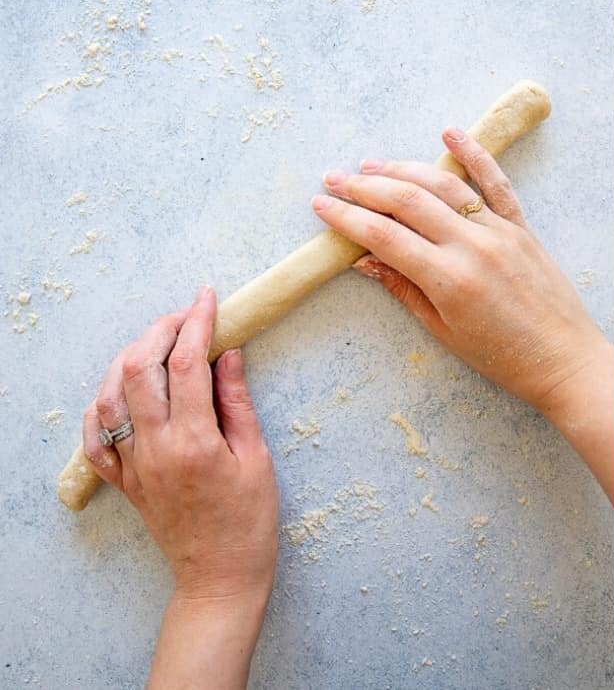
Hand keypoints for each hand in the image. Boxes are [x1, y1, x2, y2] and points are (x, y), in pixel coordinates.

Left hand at [82, 287, 277, 687]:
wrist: (219, 575)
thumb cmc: (249, 520)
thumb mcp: (257, 457)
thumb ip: (236, 403)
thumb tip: (227, 354)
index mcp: (194, 441)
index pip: (188, 364)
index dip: (197, 323)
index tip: (208, 299)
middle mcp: (154, 449)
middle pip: (139, 369)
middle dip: (160, 331)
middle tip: (186, 315)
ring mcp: (132, 465)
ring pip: (110, 394)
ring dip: (129, 358)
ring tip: (157, 342)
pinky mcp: (123, 480)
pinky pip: (95, 435)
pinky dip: (102, 403)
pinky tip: (119, 388)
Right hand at [312, 127, 613, 502]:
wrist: (564, 360)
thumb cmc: (503, 357)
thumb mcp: (444, 331)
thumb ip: (404, 289)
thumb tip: (364, 260)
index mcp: (448, 278)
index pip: (384, 236)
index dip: (347, 218)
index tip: (321, 205)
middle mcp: (473, 246)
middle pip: (407, 202)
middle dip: (365, 187)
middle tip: (334, 179)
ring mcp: (499, 232)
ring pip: (443, 185)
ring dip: (403, 169)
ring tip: (371, 164)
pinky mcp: (521, 228)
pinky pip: (496, 183)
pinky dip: (473, 154)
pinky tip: (449, 135)